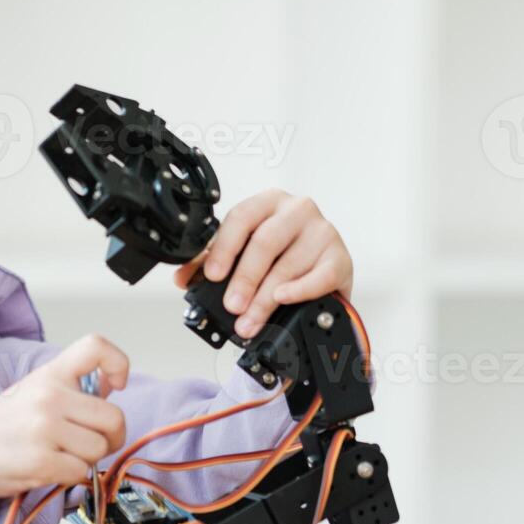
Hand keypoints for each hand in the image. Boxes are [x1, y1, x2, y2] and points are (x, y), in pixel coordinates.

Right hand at [0, 334, 128, 505]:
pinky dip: (71, 477)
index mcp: (50, 374)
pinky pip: (81, 472)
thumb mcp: (34, 392)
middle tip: (91, 443)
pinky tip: (51, 469)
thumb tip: (110, 386)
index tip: (115, 384)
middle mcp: (49, 396)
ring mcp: (44, 428)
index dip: (118, 364)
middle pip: (114, 418)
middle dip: (110, 437)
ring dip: (87, 460)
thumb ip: (72, 389)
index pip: (96, 347)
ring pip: (99, 449)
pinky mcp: (41, 461)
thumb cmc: (1, 425)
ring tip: (62, 456)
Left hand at [172, 189, 353, 338]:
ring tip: (249, 320)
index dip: (225, 248)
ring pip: (288, 265)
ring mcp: (322, 232)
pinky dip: (300, 290)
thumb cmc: (280, 256)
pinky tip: (284, 299)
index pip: (242, 217)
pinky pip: (320, 275)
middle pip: (265, 243)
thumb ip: (213, 262)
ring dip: (264, 299)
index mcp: (268, 202)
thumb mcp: (245, 253)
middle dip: (244, 279)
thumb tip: (183, 277)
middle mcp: (297, 210)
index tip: (213, 275)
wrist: (322, 270)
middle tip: (232, 305)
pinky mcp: (340, 258)